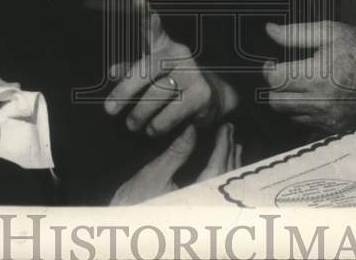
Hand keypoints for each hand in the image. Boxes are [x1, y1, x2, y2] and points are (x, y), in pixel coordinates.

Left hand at [104, 0, 237, 135]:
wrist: (210, 100)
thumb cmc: (172, 83)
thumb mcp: (150, 74)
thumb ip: (130, 70)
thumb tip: (112, 72)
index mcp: (163, 45)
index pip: (152, 26)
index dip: (145, 13)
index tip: (137, 0)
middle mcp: (179, 53)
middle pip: (146, 69)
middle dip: (124, 91)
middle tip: (108, 110)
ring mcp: (192, 72)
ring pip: (157, 94)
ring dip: (139, 114)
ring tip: (132, 124)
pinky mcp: (202, 94)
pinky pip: (171, 113)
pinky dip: (157, 125)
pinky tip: (153, 129)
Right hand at [110, 122, 241, 204]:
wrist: (123, 226)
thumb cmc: (135, 203)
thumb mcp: (155, 174)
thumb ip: (176, 152)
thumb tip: (191, 129)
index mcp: (195, 199)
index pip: (217, 168)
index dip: (223, 146)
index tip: (226, 129)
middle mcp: (202, 209)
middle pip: (224, 177)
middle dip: (229, 152)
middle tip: (230, 131)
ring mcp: (201, 214)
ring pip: (223, 188)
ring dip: (229, 164)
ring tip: (232, 146)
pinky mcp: (197, 216)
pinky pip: (217, 195)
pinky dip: (223, 177)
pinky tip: (222, 167)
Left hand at [263, 21, 355, 132]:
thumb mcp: (330, 31)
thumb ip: (296, 33)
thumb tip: (270, 30)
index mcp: (319, 75)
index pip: (276, 80)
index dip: (268, 70)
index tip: (271, 62)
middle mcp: (322, 101)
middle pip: (277, 102)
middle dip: (275, 87)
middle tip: (283, 74)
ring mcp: (330, 118)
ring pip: (290, 116)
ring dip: (288, 101)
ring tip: (299, 85)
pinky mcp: (338, 128)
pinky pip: (307, 125)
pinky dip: (304, 113)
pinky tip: (312, 98)